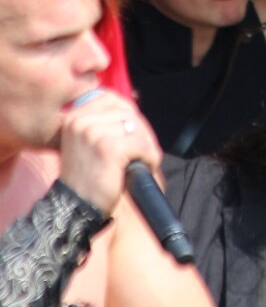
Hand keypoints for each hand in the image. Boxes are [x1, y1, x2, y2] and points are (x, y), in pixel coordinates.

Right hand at [57, 91, 161, 216]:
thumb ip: (102, 122)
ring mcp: (94, 132)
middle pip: (127, 112)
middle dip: (142, 131)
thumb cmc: (85, 177)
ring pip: (136, 128)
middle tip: (146, 149)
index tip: (135, 130)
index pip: (111, 98)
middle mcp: (81, 120)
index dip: (128, 112)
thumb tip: (132, 108)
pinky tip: (149, 166)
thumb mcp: (85, 142)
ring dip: (147, 145)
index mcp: (74, 116)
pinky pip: (142, 145)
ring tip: (147, 159)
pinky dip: (151, 156)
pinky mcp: (109, 147)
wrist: (75, 208)